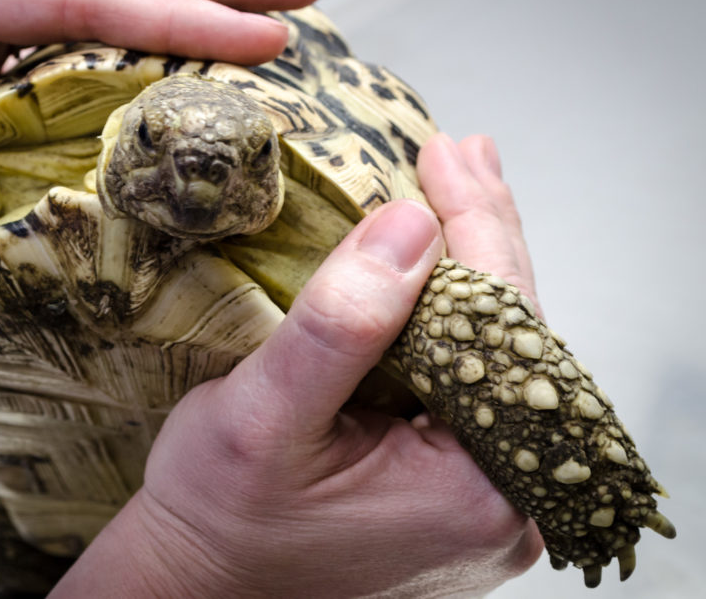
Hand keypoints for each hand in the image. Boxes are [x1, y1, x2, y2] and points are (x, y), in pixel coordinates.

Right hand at [51, 134, 544, 597]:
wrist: (197, 584)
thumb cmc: (218, 517)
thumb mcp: (265, 417)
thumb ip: (340, 329)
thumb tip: (413, 226)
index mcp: (479, 490)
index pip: (508, 333)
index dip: (484, 231)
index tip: (454, 157)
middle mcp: (501, 498)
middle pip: (514, 340)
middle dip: (483, 239)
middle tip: (460, 155)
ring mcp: (479, 491)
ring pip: (489, 354)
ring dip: (465, 268)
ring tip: (452, 188)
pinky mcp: (449, 480)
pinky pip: (461, 378)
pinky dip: (444, 313)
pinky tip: (431, 265)